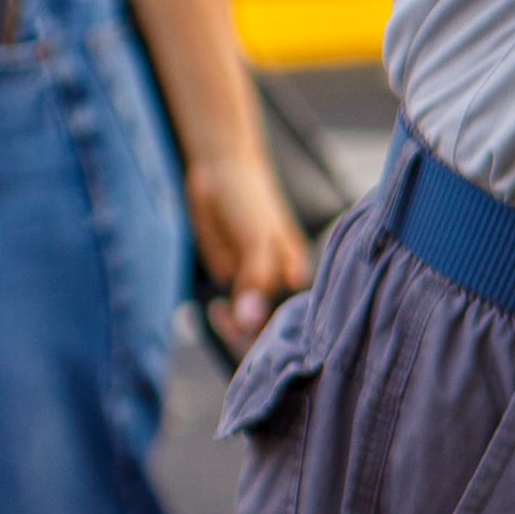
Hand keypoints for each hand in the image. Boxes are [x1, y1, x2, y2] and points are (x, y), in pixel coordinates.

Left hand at [185, 148, 311, 350]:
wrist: (218, 173)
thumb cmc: (249, 201)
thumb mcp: (256, 240)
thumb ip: (255, 279)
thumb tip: (248, 322)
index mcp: (298, 274)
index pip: (298, 319)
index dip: (282, 336)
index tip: (256, 337)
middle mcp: (283, 284)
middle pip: (276, 327)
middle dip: (258, 339)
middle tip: (234, 330)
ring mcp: (258, 285)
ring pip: (254, 325)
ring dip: (239, 332)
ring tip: (223, 316)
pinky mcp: (235, 282)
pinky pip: (235, 313)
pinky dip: (226, 321)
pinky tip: (216, 311)